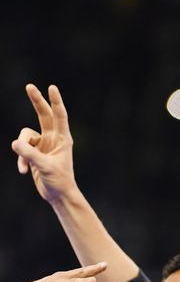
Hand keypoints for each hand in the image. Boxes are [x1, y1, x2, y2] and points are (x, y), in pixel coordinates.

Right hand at [11, 85, 78, 204]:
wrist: (58, 194)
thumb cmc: (59, 180)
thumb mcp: (44, 167)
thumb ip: (30, 154)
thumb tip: (15, 143)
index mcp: (63, 139)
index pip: (59, 116)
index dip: (55, 101)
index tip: (52, 88)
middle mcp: (53, 138)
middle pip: (43, 115)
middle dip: (36, 101)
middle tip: (30, 86)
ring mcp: (43, 144)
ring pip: (25, 136)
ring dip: (22, 150)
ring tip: (26, 166)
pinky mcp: (34, 152)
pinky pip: (21, 149)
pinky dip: (21, 159)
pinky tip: (24, 171)